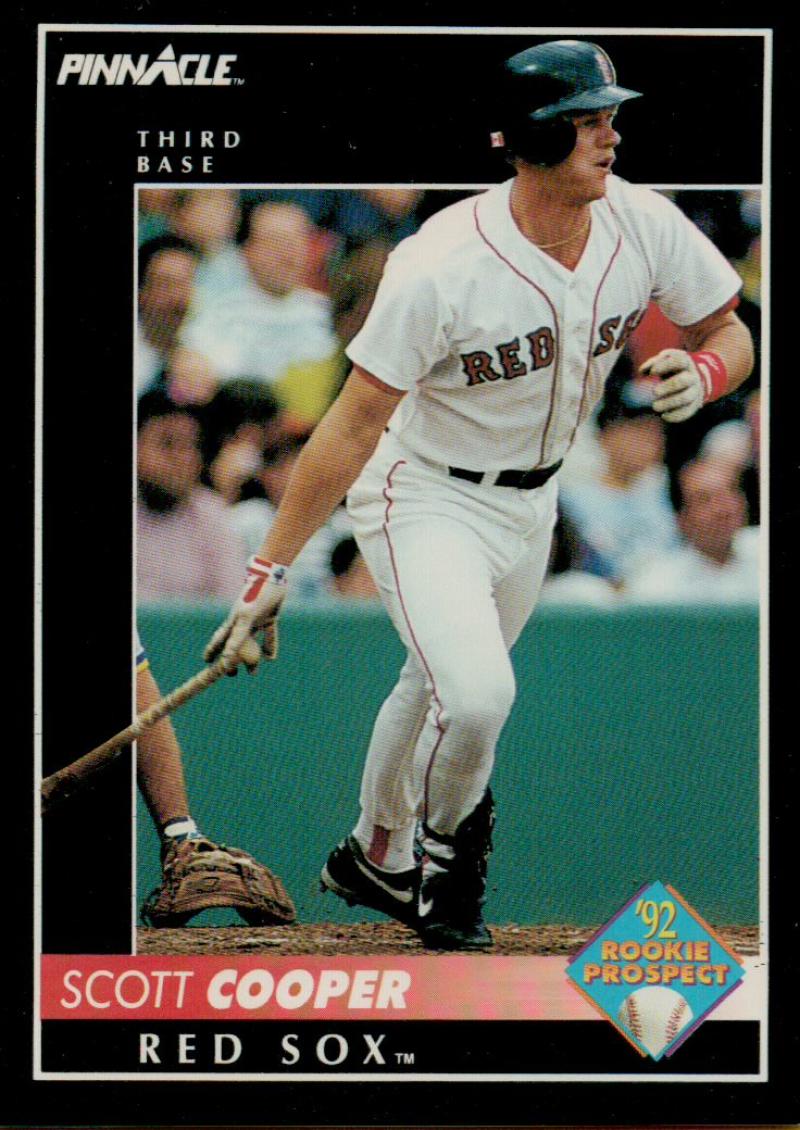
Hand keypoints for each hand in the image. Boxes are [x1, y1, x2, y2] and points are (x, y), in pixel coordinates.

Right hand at [204, 557, 289, 673]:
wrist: (272, 577)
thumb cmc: (255, 596)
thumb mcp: (245, 618)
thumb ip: (236, 638)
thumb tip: (225, 658)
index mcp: (234, 622)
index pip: (220, 640)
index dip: (212, 651)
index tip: (206, 663)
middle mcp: (243, 622)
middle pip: (235, 645)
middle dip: (232, 659)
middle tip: (231, 674)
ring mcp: (256, 620)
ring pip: (252, 643)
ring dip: (252, 657)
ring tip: (253, 672)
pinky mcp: (270, 617)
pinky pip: (269, 635)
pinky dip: (269, 646)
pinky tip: (270, 658)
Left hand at [640, 349, 704, 423]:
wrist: (694, 379)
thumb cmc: (673, 369)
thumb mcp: (666, 360)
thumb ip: (654, 362)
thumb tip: (642, 371)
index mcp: (685, 363)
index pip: (678, 361)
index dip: (665, 365)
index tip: (652, 372)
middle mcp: (692, 376)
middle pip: (683, 380)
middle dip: (668, 386)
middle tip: (654, 391)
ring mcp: (695, 391)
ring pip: (685, 398)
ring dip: (669, 403)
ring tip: (655, 406)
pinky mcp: (695, 404)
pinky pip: (687, 412)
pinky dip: (674, 416)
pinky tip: (664, 416)